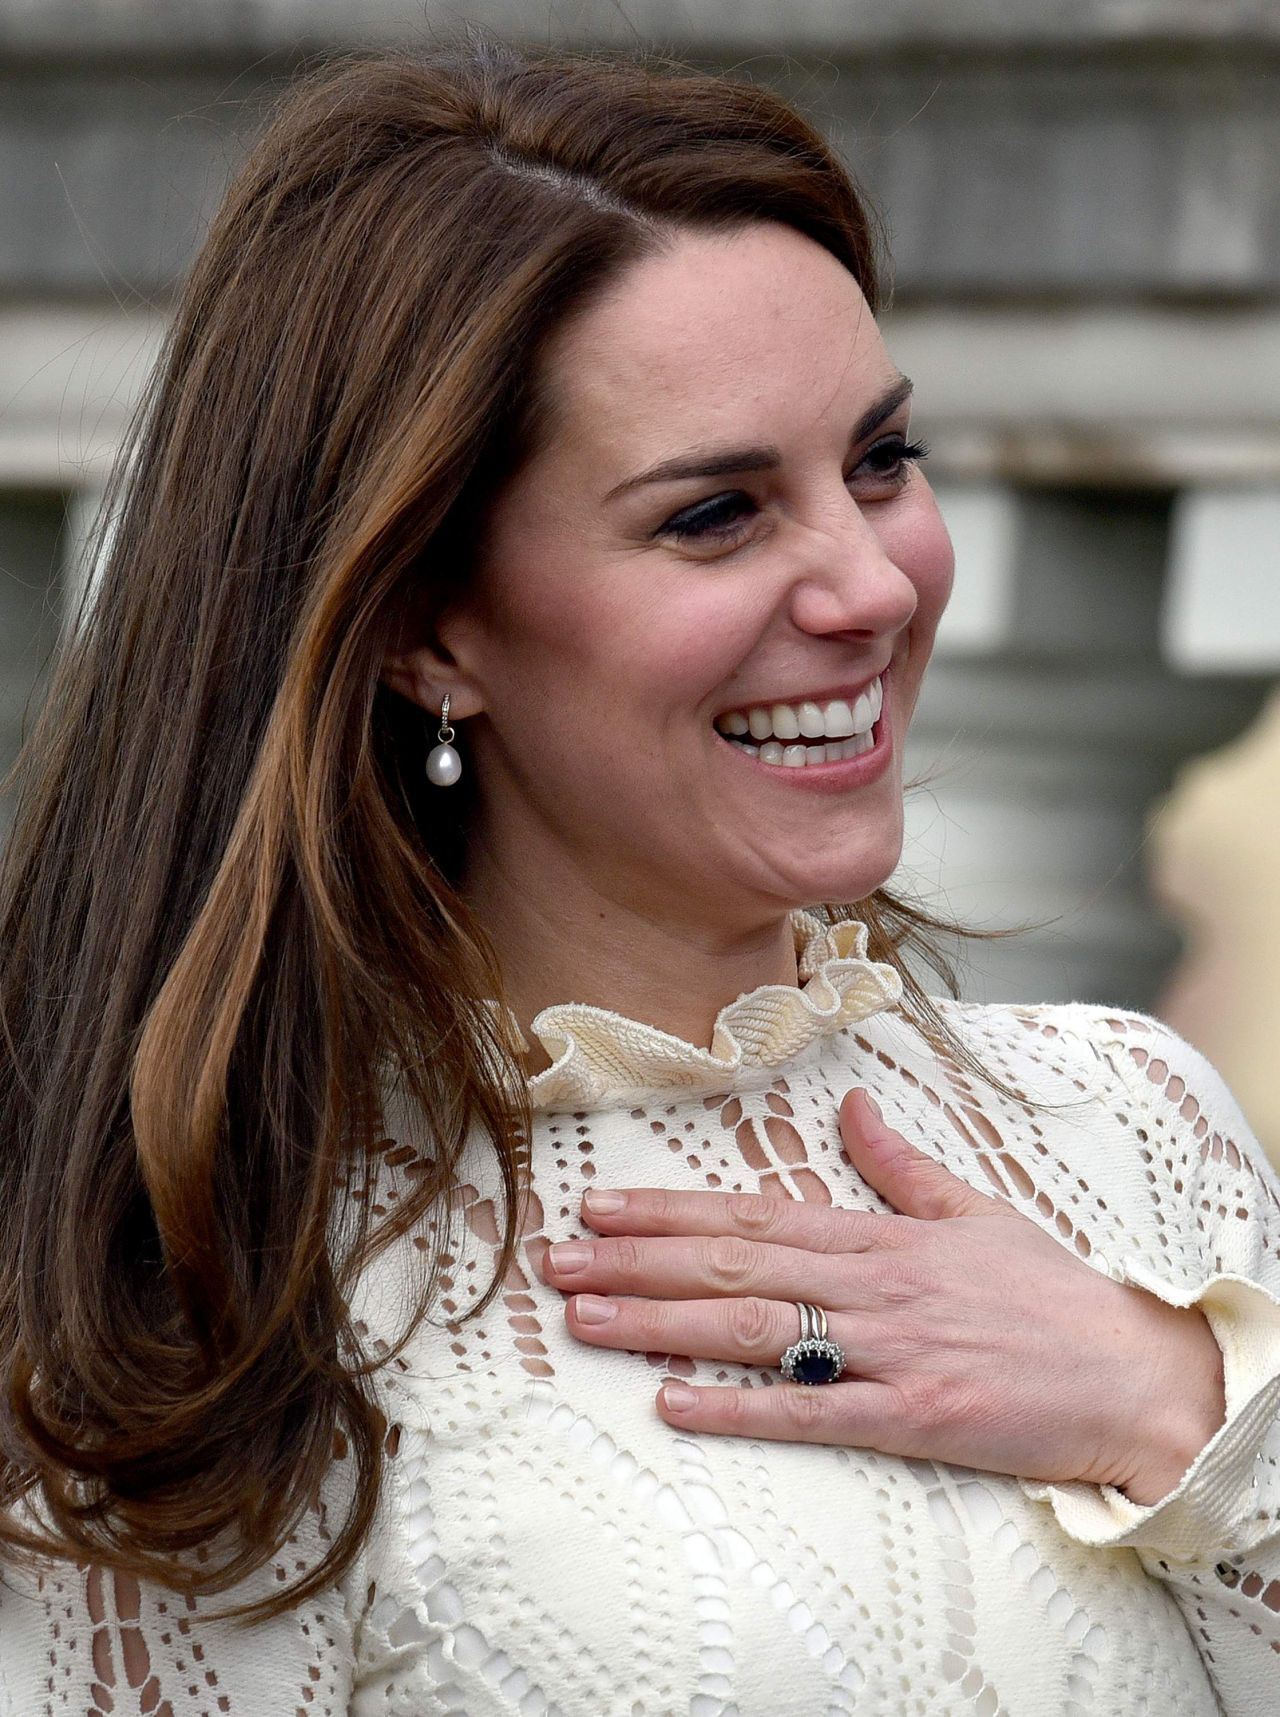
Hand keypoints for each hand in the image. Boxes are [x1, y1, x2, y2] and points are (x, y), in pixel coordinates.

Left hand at [536, 1089, 1225, 1500]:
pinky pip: (811, 1414)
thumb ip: (901, 1165)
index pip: (755, 1215)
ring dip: (662, 1324)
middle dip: (638, 1262)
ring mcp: (888, 1352)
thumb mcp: (976, 1212)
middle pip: (735, 1267)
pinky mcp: (911, 1419)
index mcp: (881, 1236)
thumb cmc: (1050, 1294)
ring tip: (585, 1319)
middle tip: (558, 1260)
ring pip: (756, 1330)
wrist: (1133, 1375)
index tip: (600, 1207)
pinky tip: (673, 1404)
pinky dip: (739, 1410)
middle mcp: (872, 1285)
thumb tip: (855, 1105)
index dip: (671, 1211)